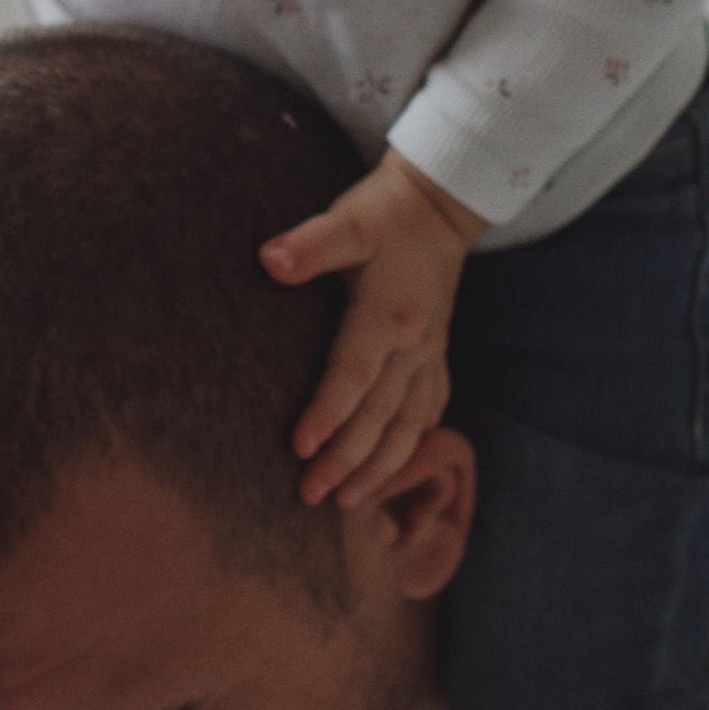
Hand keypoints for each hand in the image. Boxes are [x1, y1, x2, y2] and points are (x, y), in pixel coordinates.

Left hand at [261, 147, 482, 507]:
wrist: (438, 208)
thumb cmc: (384, 215)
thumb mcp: (348, 221)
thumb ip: (310, 244)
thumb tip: (270, 258)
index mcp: (389, 316)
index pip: (354, 376)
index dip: (328, 414)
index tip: (300, 448)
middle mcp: (415, 345)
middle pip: (380, 415)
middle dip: (347, 460)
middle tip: (310, 495)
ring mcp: (430, 355)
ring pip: (409, 425)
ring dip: (381, 467)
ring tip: (348, 501)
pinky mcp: (436, 357)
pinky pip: (429, 412)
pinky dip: (411, 446)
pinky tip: (391, 471)